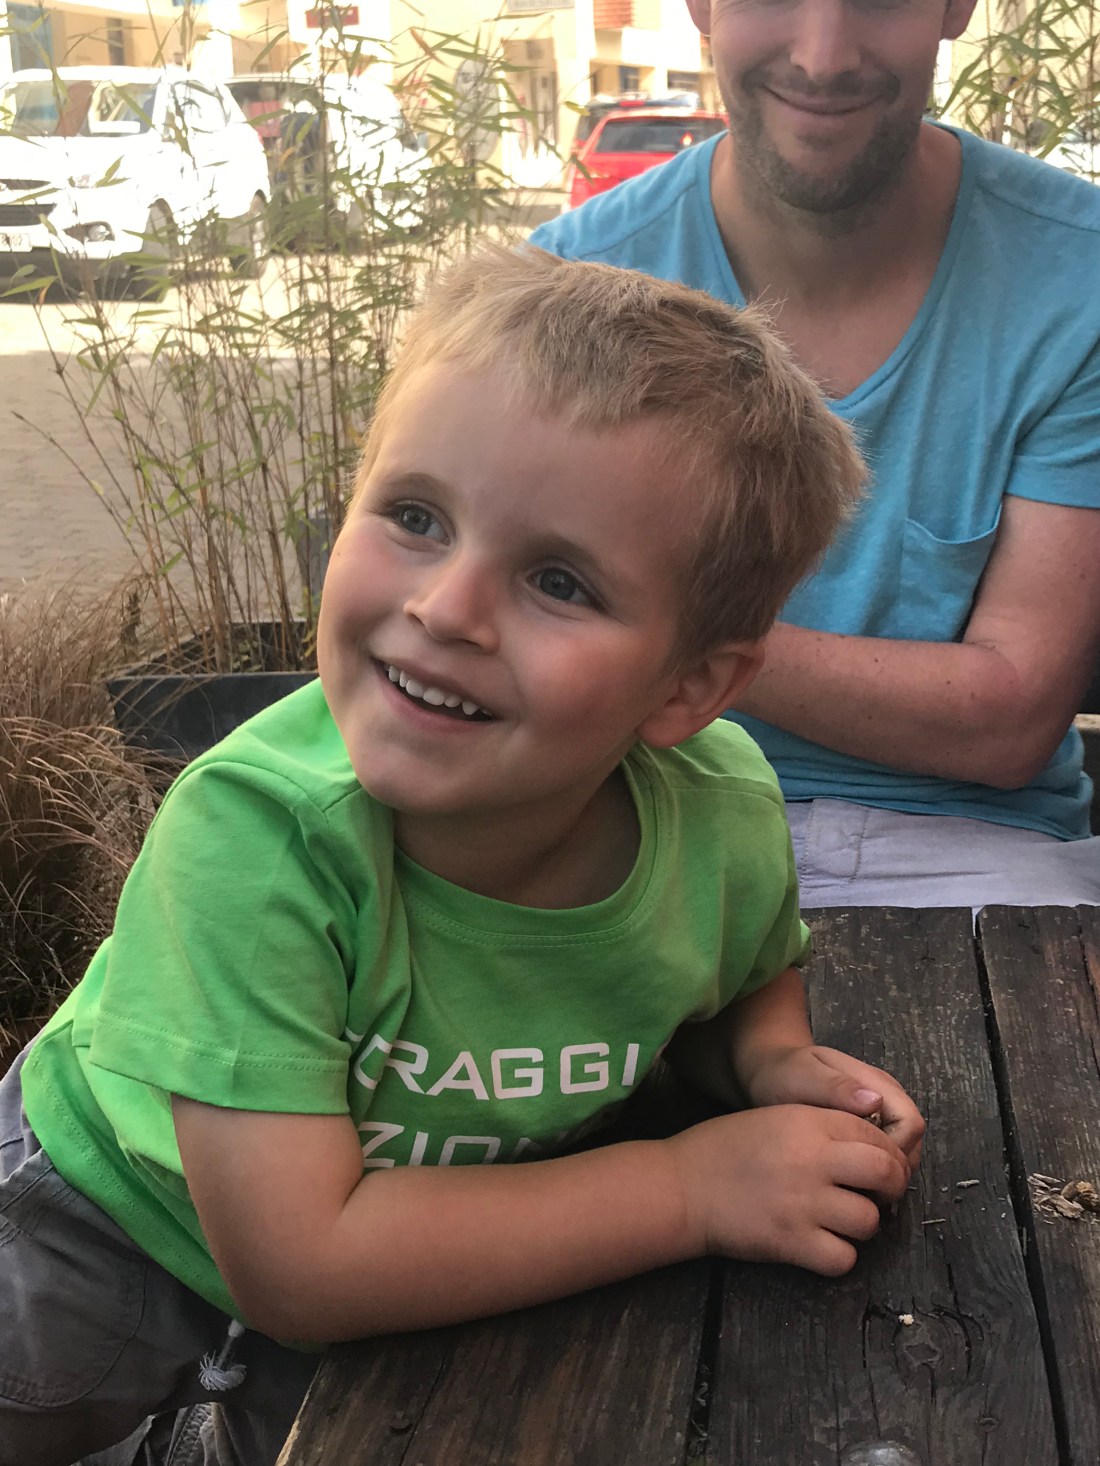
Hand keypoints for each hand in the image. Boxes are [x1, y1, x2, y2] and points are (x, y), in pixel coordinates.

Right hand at [668, 1104, 909, 1275]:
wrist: (682, 1186)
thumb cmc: (724, 1149)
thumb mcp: (776, 1118)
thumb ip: (822, 1128)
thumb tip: (869, 1149)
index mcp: (809, 1123)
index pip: (876, 1137)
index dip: (889, 1155)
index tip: (883, 1168)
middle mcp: (812, 1160)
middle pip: (885, 1174)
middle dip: (892, 1187)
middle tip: (878, 1195)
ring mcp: (804, 1203)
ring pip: (869, 1221)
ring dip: (863, 1224)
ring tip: (841, 1220)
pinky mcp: (791, 1242)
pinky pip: (843, 1258)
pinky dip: (838, 1255)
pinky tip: (822, 1244)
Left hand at [740, 1044, 924, 1172]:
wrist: (770, 1069)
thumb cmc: (784, 1072)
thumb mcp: (804, 1076)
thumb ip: (837, 1087)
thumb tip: (875, 1102)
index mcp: (877, 1083)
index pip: (910, 1124)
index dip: (896, 1151)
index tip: (864, 1169)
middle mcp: (886, 1099)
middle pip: (912, 1143)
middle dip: (894, 1170)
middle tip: (861, 1190)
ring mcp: (879, 1115)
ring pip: (903, 1153)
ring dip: (885, 1174)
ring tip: (853, 1191)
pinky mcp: (866, 1130)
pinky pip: (882, 1156)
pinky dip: (873, 1173)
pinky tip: (849, 1184)